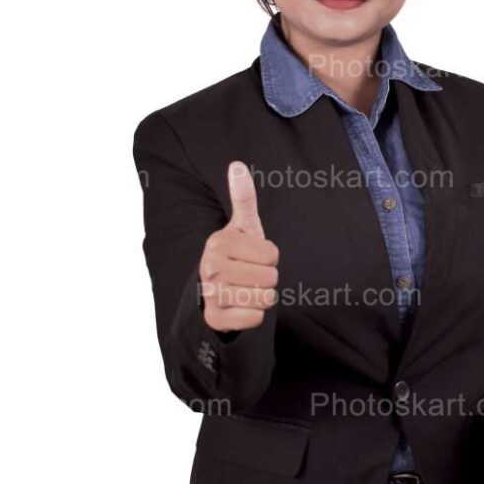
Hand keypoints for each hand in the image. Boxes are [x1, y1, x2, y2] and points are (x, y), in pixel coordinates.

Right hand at [199, 161, 278, 331]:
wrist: (212, 291)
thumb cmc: (236, 255)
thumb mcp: (242, 227)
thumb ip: (244, 199)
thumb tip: (237, 165)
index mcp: (220, 243)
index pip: (272, 254)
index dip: (269, 257)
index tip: (253, 257)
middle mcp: (211, 268)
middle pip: (271, 278)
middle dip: (267, 278)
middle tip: (250, 275)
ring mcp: (211, 294)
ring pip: (265, 299)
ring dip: (262, 297)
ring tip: (246, 289)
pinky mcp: (215, 318)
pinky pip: (255, 319)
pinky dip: (254, 315)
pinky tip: (240, 306)